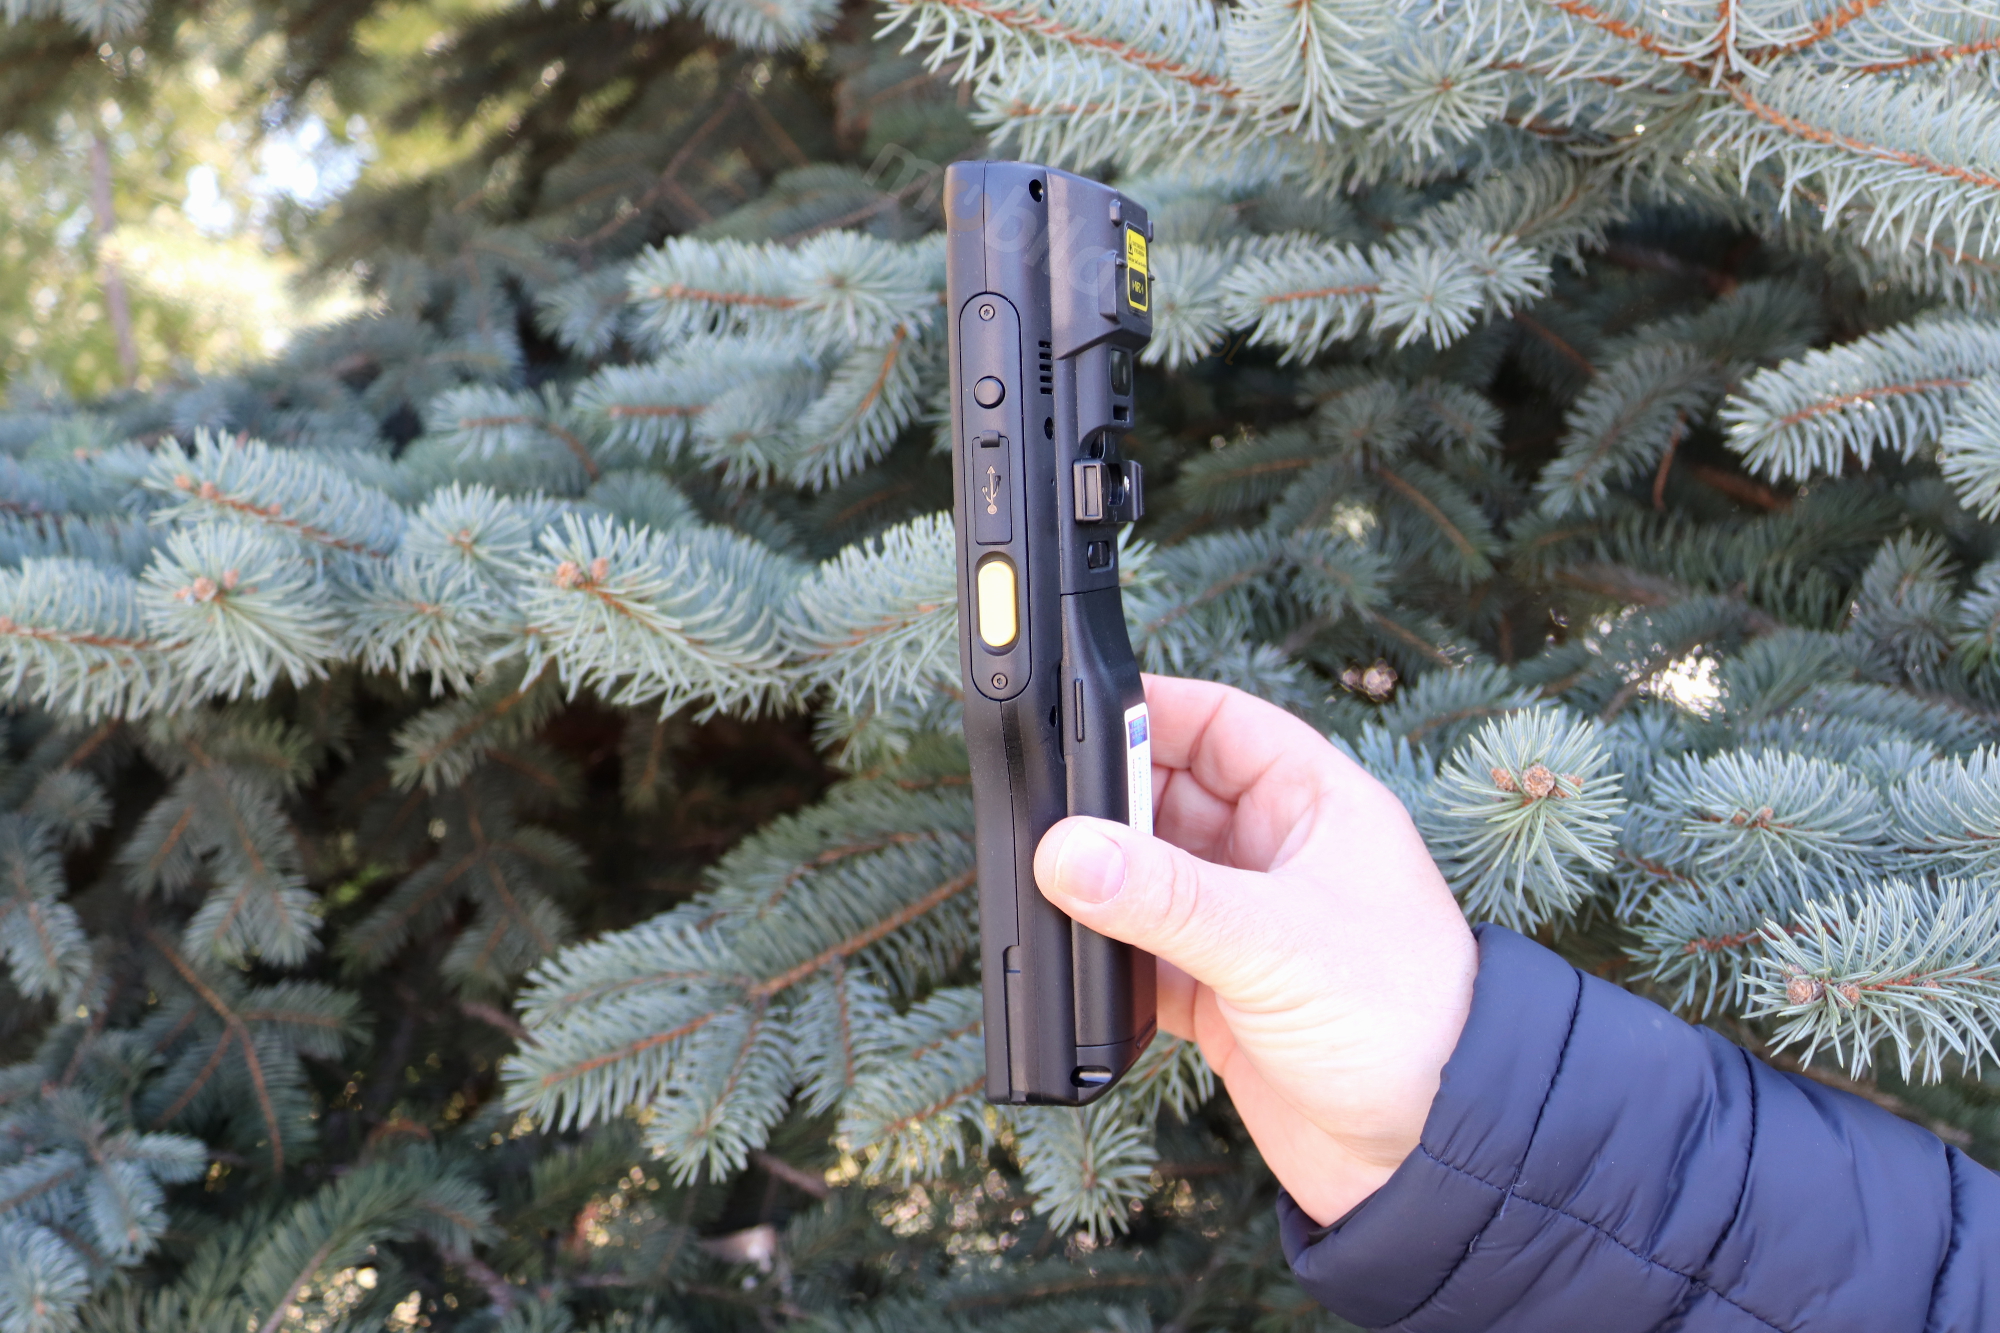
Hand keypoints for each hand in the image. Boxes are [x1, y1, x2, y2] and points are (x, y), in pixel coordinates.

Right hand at [1033, 675, 1476, 1226]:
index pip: (1221, 723)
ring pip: (1149, 874)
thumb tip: (1066, 851)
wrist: (1430, 1158)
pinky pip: (1143, 950)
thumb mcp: (1275, 941)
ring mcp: (1246, 924)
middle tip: (1048, 815)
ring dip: (1103, 880)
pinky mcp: (1219, 992)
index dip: (1151, 709)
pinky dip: (1107, 952)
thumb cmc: (1404, 1022)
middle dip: (1107, 803)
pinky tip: (1079, 956)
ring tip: (1050, 883)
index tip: (1074, 714)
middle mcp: (1278, 855)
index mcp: (1316, 805)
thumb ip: (1164, 896)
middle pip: (1169, 796)